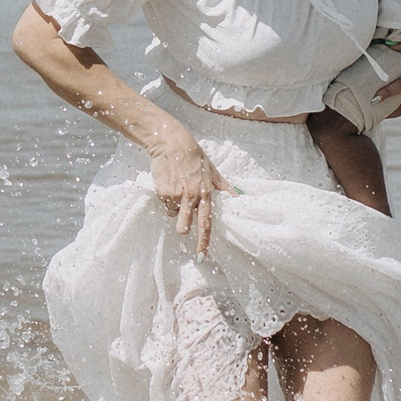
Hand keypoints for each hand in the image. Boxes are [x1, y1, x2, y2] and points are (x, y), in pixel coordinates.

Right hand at [148, 130, 228, 255]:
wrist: (171, 144)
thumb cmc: (194, 156)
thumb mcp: (213, 171)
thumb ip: (224, 187)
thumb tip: (238, 197)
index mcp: (206, 194)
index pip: (206, 224)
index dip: (203, 242)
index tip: (202, 256)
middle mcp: (191, 197)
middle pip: (184, 227)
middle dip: (183, 228)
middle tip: (183, 220)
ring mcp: (175, 195)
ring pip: (174, 214)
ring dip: (175, 207)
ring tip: (178, 189)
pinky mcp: (162, 192)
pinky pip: (164, 204)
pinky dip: (166, 198)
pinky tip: (170, 183)